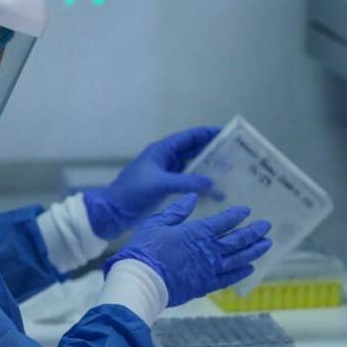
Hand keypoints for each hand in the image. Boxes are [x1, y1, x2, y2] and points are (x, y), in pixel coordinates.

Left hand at [84, 127, 219, 239]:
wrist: (111, 212)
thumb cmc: (132, 193)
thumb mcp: (161, 185)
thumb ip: (187, 182)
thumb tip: (212, 182)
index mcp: (162, 150)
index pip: (190, 137)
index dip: (209, 134)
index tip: (228, 135)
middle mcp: (165, 159)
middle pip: (193, 151)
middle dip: (212, 153)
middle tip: (234, 158)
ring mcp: (164, 174)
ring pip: (191, 168)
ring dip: (207, 171)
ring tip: (228, 176)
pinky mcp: (164, 189)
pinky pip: (187, 183)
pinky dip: (199, 186)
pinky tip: (213, 195)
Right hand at [104, 194, 271, 306]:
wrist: (141, 281)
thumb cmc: (145, 249)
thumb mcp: (157, 223)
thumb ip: (177, 211)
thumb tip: (192, 197)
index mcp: (198, 232)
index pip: (224, 221)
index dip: (237, 215)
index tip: (247, 211)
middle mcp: (209, 251)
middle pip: (238, 240)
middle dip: (254, 232)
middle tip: (266, 227)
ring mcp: (210, 269)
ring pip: (239, 259)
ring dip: (254, 251)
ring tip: (266, 245)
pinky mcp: (205, 285)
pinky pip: (229, 278)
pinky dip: (241, 272)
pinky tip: (250, 268)